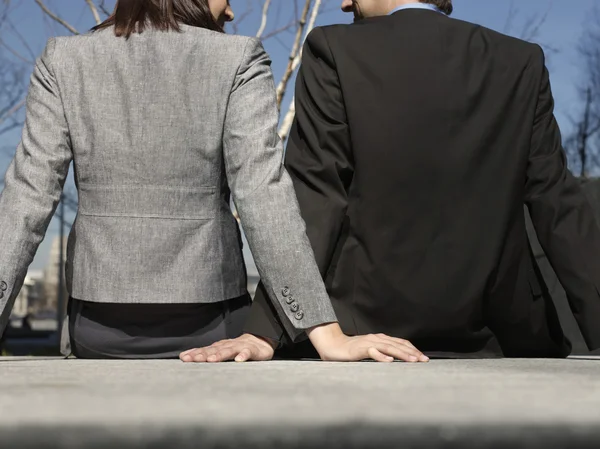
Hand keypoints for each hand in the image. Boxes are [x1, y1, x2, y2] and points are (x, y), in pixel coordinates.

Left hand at [179, 333, 276, 362]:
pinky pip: (247, 352)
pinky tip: (239, 360)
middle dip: (203, 354)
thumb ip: (205, 354)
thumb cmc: (237, 349)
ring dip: (220, 355)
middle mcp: (227, 346)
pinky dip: (243, 355)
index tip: (184, 358)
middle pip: (214, 350)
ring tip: (212, 360)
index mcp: (219, 347)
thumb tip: (183, 356)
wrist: (260, 341)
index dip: (195, 353)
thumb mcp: (221, 352)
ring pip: (229, 350)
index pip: (205, 350)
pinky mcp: (252, 350)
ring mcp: (240, 347)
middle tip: (193, 359)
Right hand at [307, 323, 427, 362]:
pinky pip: (371, 351)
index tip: (423, 358)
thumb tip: (396, 359)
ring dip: (401, 353)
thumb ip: (382, 353)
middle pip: (397, 344)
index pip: (400, 342)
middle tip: (423, 360)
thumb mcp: (370, 351)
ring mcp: (368, 343)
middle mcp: (376, 338)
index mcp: (380, 339)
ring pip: (388, 347)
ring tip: (412, 360)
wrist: (332, 345)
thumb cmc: (351, 350)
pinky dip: (381, 355)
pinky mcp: (359, 349)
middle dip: (412, 352)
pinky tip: (388, 360)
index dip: (412, 349)